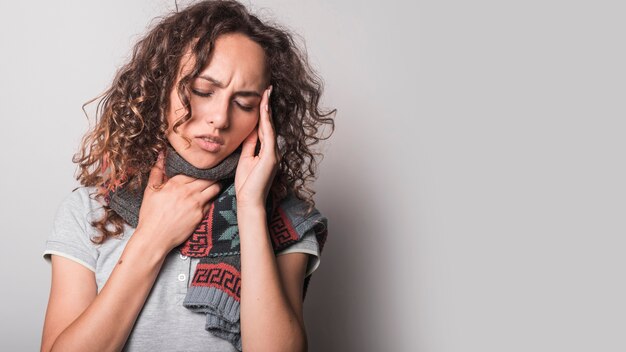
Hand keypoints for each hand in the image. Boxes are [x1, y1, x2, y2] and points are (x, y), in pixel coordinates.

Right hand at [134, 154, 221, 251]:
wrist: (154, 238)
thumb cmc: (150, 215)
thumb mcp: (150, 191)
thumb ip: (157, 172)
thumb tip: (161, 156)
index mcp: (176, 183)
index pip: (195, 170)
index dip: (202, 167)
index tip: (206, 165)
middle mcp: (188, 192)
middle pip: (208, 177)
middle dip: (213, 174)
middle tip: (216, 172)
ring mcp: (196, 204)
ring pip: (214, 188)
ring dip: (216, 184)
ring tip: (217, 183)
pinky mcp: (201, 215)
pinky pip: (212, 202)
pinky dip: (212, 198)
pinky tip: (211, 197)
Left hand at [235, 85, 280, 207]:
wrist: (249, 202)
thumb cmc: (246, 185)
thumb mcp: (245, 159)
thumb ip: (249, 145)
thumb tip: (249, 131)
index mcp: (266, 152)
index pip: (265, 128)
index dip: (263, 112)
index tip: (262, 97)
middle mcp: (273, 151)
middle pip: (270, 124)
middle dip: (268, 106)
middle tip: (267, 88)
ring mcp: (274, 154)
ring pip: (270, 127)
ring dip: (268, 109)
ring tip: (267, 93)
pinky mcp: (271, 157)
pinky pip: (269, 135)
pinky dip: (266, 121)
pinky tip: (264, 109)